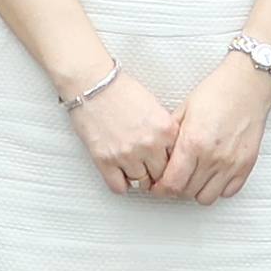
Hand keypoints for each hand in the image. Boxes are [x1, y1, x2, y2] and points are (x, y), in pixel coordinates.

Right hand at [65, 68, 178, 194]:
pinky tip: (121, 174)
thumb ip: (165, 131)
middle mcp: (149, 144)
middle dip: (157, 174)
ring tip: (135, 170)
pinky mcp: (105, 160)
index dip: (172, 163)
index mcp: (165, 129)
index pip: (178, 160)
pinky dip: (121, 184)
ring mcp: (127, 154)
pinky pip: (119, 187)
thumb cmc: (120, 89)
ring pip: (142, 183)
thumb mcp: (155, 107)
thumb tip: (169, 151)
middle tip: (152, 171)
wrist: (92, 83)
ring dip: (140, 179)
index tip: (167, 165)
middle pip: (162, 175)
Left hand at [151, 57, 270, 204]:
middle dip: (176, 188)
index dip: (161, 188)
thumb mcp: (184, 110)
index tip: (159, 186)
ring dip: (196, 191)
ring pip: (206, 197)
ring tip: (194, 178)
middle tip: (174, 179)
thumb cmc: (218, 92)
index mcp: (193, 142)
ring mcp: (231, 163)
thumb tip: (159, 156)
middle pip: (186, 192)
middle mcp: (212, 156)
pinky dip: (218, 188)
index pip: (171, 182)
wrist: (248, 84)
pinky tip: (213, 175)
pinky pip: (228, 192)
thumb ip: (171, 137)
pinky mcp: (246, 165)